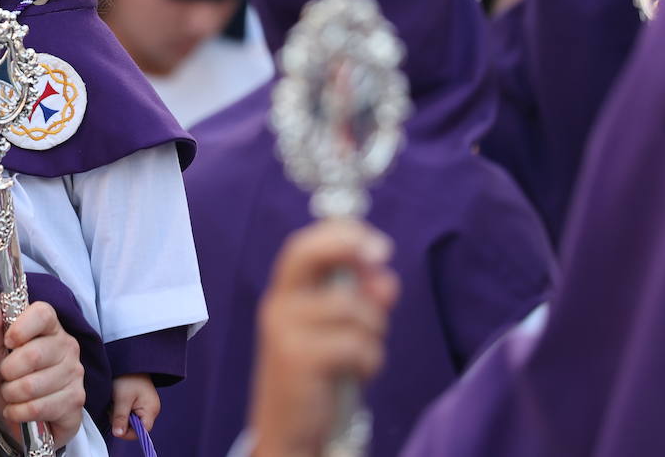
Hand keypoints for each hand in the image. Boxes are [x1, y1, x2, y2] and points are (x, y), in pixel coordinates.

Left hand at [0, 299, 86, 448]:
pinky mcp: (75, 400)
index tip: (7, 342)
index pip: (43, 313)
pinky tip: (18, 411)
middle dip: (8, 372)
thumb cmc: (8, 382)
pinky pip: (37, 407)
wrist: (20, 421)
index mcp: (50, 327)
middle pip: (33, 354)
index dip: (20, 328)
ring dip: (11, 395)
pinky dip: (18, 412)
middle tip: (5, 377)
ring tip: (12, 395)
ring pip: (32, 385)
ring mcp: (75, 373)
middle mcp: (67, 346)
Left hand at [110, 373, 158, 439]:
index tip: (115, 426)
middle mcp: (150, 410)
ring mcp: (145, 406)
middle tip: (114, 407)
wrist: (128, 360)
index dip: (128, 432)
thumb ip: (120, 418)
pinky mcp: (138, 402)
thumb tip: (118, 434)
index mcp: (151, 410)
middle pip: (135, 427)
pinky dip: (121, 409)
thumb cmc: (127, 377)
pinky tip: (117, 400)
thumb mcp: (121, 398)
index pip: (142, 432)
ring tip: (115, 401)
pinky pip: (129, 412)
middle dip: (122, 421)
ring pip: (130, 420)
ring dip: (119, 414)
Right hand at [248, 220, 398, 456]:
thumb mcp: (339, 333)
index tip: (377, 243)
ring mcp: (285, 331)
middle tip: (382, 258)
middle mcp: (278, 306)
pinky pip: (355, 344)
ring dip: (373, 331)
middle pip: (309, 255)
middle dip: (350, 249)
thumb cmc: (318, 376)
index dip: (340, 234)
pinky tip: (358, 374)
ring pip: (351, 309)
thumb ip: (361, 303)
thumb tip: (386, 280)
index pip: (302, 247)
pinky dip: (370, 360)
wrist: (289, 430)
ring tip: (363, 354)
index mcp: (285, 296)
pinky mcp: (298, 359)